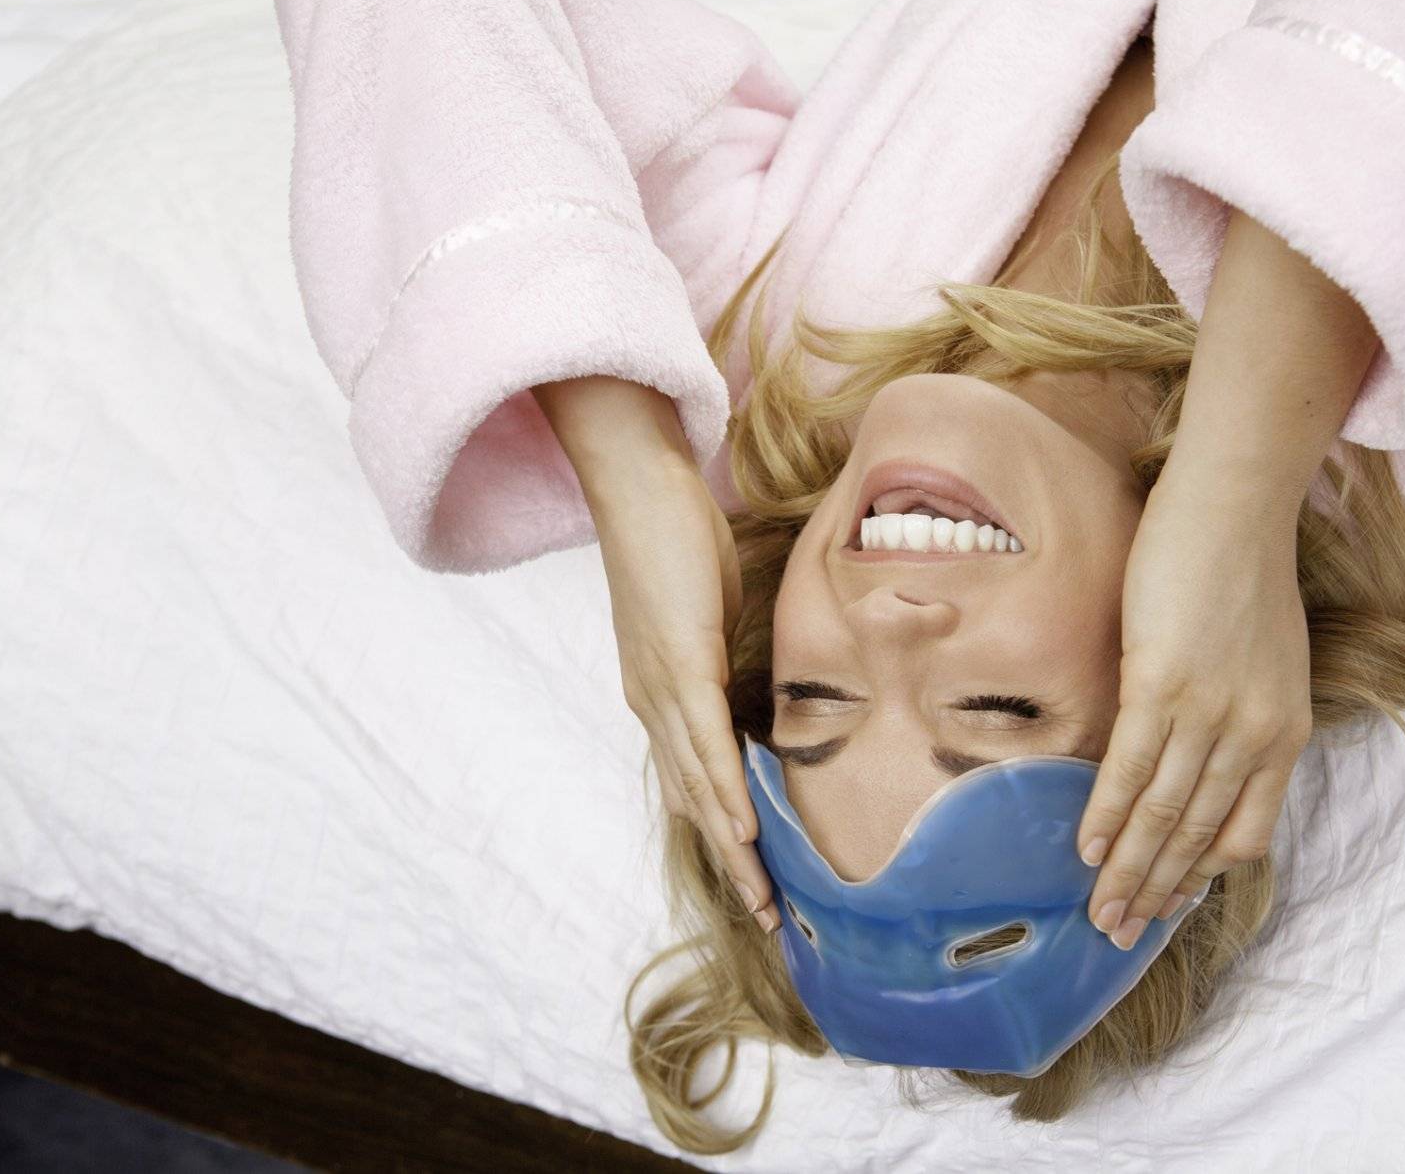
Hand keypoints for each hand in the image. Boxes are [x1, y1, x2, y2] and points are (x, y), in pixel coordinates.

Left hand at [542, 378, 777, 933]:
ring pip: (701, 784)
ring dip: (733, 845)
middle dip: (732, 861)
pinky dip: (725, 788)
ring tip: (762, 896)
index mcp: (659, 694)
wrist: (638, 487)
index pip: (695, 777)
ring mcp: (663, 688)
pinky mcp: (680, 664)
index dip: (723, 829)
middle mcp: (653, 703)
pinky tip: (744, 827)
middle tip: (765, 917)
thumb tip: (761, 677)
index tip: (754, 874)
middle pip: (696, 799)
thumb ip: (727, 652)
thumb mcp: (709, 611)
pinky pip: (707, 740)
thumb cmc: (675, 539)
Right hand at [1076, 440, 1312, 948]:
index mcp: (1284, 734)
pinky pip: (1130, 767)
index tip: (1167, 901)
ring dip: (1126, 870)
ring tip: (1097, 911)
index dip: (1201, 874)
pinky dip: (1107, 815)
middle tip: (1120, 935)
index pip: (1246, 833)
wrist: (1235, 507)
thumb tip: (1193, 756)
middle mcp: (1252, 735)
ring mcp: (1208, 711)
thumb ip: (1239, 717)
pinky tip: (1087, 847)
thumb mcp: (1266, 663)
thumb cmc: (1244, 572)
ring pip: (1163, 813)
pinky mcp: (1161, 683)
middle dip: (1156, 892)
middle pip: (1198, 835)